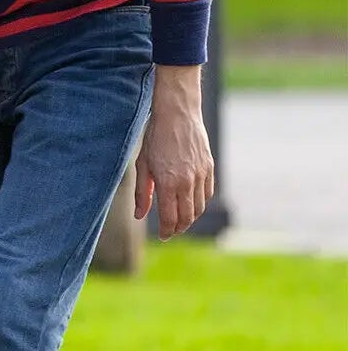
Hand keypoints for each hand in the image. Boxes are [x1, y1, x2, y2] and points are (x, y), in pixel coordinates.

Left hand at [134, 67, 214, 238]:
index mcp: (169, 183)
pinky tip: (190, 204)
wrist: (178, 114)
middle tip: (170, 232)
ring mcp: (202, 175)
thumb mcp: (142, 165)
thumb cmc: (155, 138)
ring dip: (190, 218)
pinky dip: (200, 203)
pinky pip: (208, 193)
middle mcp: (188, 182)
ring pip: (200, 207)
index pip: (170, 218)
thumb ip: (143, 193)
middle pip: (187, 216)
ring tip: (179, 220)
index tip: (162, 236)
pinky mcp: (209, 167)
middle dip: (178, 228)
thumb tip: (140, 216)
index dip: (167, 231)